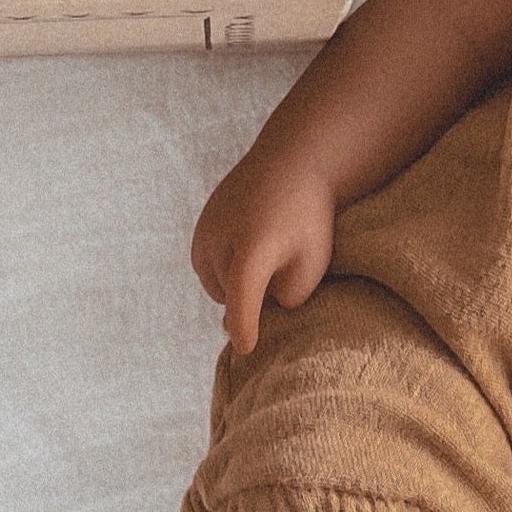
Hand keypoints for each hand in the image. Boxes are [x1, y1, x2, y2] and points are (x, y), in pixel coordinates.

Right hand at [191, 157, 336, 354]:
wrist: (290, 162)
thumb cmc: (308, 217)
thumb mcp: (312, 263)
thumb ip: (286, 298)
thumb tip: (252, 313)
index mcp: (252, 252)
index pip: (240, 302)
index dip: (244, 328)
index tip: (246, 349)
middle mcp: (220, 243)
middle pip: (231, 297)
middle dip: (251, 301)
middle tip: (281, 277)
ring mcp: (205, 234)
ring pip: (218, 285)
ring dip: (236, 286)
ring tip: (266, 258)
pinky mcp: (199, 229)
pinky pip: (208, 268)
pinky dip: (226, 269)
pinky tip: (249, 248)